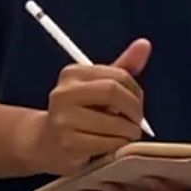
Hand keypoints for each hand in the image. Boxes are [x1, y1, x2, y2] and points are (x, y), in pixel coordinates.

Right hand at [24, 39, 150, 174]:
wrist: (46, 143)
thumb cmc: (78, 114)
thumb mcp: (98, 88)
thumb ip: (122, 68)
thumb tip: (144, 44)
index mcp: (72, 74)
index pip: (118, 75)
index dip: (136, 92)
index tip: (137, 105)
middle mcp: (63, 93)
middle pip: (113, 92)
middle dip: (134, 110)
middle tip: (136, 122)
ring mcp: (63, 119)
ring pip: (114, 123)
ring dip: (129, 133)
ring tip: (125, 136)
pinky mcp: (68, 144)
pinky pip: (107, 144)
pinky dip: (118, 146)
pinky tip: (112, 147)